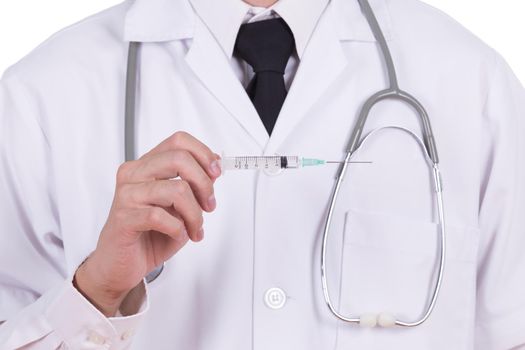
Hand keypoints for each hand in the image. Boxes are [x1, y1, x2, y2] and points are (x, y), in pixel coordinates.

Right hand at [74, 131, 220, 315]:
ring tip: (194, 229)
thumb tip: (214, 164)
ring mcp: (127, 194)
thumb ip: (193, 184)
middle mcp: (133, 174)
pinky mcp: (123, 217)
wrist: (121, 265)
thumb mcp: (180, 207)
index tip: (216, 173)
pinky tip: (177, 235)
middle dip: (203, 184)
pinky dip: (178, 229)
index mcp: (146, 165)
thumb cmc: (149, 234)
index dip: (203, 154)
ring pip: (177, 189)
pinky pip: (162, 217)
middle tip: (209, 205)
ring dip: (195, 214)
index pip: (178, 141)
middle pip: (179, 158)